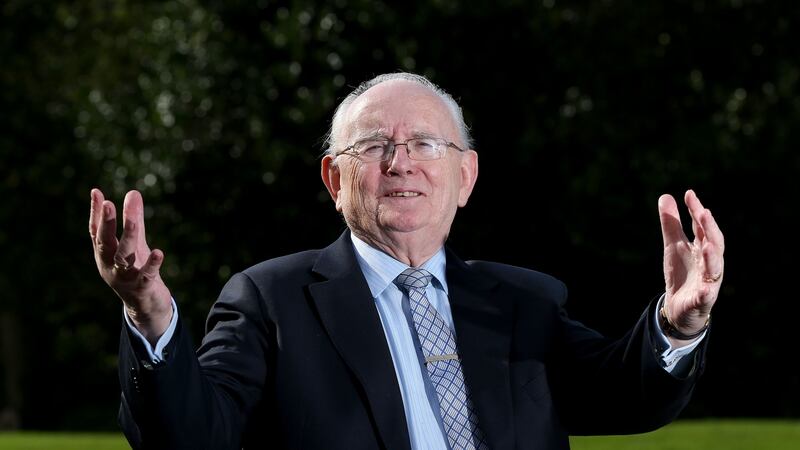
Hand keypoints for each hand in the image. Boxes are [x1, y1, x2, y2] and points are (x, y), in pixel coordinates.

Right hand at [89, 189, 171, 342]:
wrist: (146, 306)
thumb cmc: (136, 270)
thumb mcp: (135, 244)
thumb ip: (134, 220)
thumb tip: (133, 192)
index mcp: (105, 255)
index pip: (96, 232)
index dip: (96, 213)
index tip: (96, 192)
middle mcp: (110, 266)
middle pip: (106, 243)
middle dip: (107, 224)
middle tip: (109, 203)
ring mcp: (124, 278)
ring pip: (124, 257)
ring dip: (128, 238)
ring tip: (134, 221)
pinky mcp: (142, 288)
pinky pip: (146, 275)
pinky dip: (152, 264)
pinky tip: (159, 252)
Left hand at [658, 190, 724, 343]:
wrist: (679, 307)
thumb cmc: (682, 273)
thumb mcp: (673, 246)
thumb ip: (671, 224)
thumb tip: (666, 196)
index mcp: (703, 248)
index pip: (702, 227)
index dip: (697, 211)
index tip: (689, 194)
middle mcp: (710, 263)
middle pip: (714, 244)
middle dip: (709, 229)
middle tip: (703, 212)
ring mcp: (708, 282)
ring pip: (714, 269)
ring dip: (712, 257)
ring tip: (706, 245)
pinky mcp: (702, 300)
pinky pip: (706, 296)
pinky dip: (706, 292)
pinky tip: (706, 288)